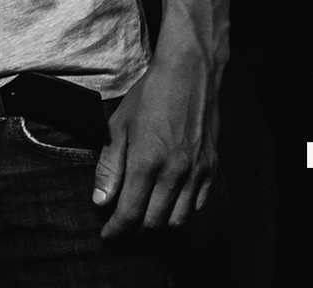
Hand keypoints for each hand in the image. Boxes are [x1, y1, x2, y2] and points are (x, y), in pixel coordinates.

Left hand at [93, 47, 220, 235]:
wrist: (188, 76)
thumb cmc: (148, 96)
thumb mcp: (117, 126)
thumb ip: (109, 167)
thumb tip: (101, 200)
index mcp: (147, 161)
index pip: (130, 212)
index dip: (117, 230)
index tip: (107, 236)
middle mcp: (174, 171)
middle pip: (154, 221)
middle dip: (134, 230)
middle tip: (121, 227)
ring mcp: (196, 172)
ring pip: (178, 219)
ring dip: (159, 224)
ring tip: (143, 218)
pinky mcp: (211, 168)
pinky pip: (198, 205)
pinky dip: (181, 213)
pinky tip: (168, 205)